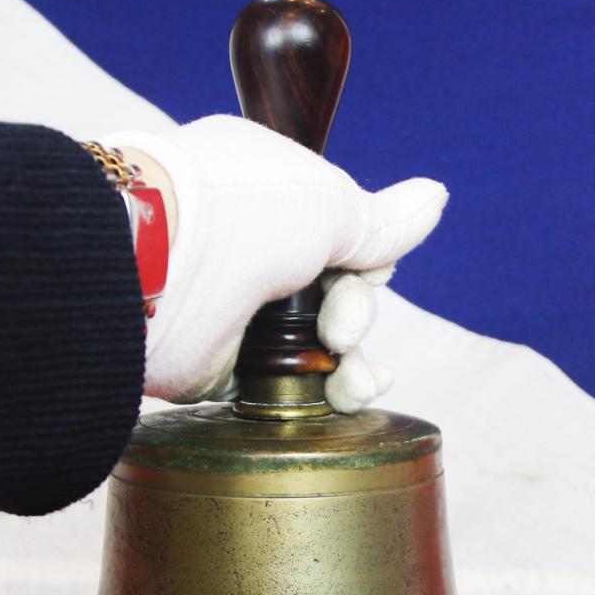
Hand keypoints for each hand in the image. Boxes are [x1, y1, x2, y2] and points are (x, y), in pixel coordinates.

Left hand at [102, 116, 447, 408]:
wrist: (161, 269)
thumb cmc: (244, 214)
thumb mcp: (329, 203)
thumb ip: (379, 221)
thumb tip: (433, 200)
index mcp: (270, 197)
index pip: (338, 234)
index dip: (367, 260)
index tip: (368, 273)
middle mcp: (253, 252)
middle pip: (337, 296)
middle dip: (357, 316)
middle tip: (339, 329)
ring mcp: (238, 312)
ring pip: (319, 346)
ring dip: (354, 365)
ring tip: (355, 381)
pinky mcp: (225, 367)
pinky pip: (290, 384)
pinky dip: (327, 393)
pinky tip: (348, 396)